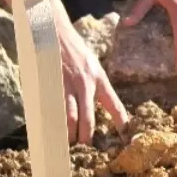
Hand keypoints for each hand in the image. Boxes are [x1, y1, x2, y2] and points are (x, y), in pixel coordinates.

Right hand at [54, 6, 128, 144]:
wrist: (55, 30)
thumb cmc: (73, 48)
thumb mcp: (91, 63)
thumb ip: (93, 82)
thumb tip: (93, 102)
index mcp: (99, 78)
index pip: (113, 104)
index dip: (120, 120)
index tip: (125, 134)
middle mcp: (86, 83)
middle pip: (88, 117)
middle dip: (87, 134)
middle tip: (86, 146)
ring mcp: (68, 85)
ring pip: (70, 116)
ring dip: (69, 132)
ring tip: (69, 142)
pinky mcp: (51, 84)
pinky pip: (53, 109)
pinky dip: (53, 122)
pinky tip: (52, 130)